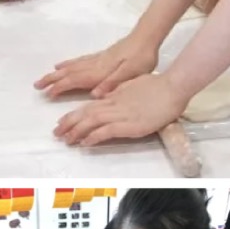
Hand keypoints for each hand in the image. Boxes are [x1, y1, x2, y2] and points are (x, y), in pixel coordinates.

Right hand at [34, 35, 158, 98]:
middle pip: (68, 72)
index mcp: (100, 71)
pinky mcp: (100, 55)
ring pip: (71, 66)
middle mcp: (94, 64)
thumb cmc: (141, 57)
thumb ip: (112, 83)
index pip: (75, 80)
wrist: (146, 37)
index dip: (60, 87)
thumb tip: (94, 95)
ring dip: (56, 72)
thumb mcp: (131, 73)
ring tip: (45, 77)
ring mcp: (96, 59)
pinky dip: (67, 64)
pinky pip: (78, 61)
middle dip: (51, 79)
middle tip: (36, 85)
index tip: (47, 95)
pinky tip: (63, 65)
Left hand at [54, 72, 189, 146]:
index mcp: (114, 96)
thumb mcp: (133, 85)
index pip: (89, 106)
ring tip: (66, 139)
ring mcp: (120, 114)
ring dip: (76, 131)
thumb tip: (106, 97)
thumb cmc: (158, 86)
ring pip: (91, 122)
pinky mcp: (129, 124)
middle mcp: (113, 105)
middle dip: (69, 123)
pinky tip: (84, 143)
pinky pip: (106, 131)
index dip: (74, 114)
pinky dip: (93, 137)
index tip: (63, 121)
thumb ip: (118, 92)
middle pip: (85, 114)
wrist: (172, 88)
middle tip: (57, 132)